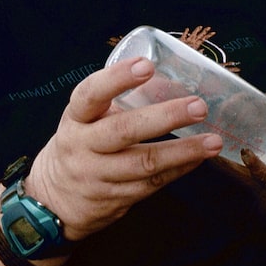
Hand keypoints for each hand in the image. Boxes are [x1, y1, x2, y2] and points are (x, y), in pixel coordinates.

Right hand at [26, 57, 223, 241]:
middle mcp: (83, 147)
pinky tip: (199, 158)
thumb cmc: (82, 144)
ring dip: (183, 152)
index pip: (91, 94)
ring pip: (144, 164)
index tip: (147, 66)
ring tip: (213, 141)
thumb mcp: (86, 119)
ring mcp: (97, 176)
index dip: (117, 79)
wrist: (53, 200)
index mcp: (75, 118)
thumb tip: (171, 76)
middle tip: (198, 106)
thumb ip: (116, 101)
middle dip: (165, 117)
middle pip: (124, 131)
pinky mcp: (114, 199)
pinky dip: (179, 170)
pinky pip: (152, 183)